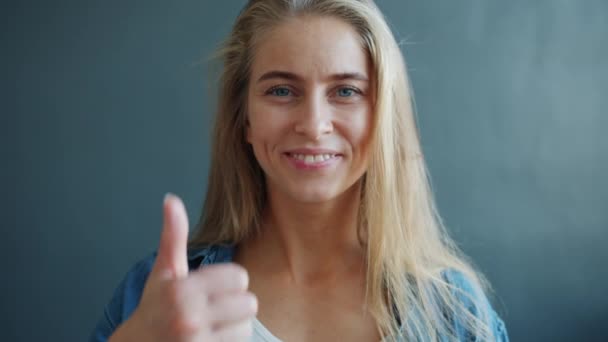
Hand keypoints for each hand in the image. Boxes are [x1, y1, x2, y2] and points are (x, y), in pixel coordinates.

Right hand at [110, 194, 256, 341]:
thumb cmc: (155, 308)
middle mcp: (189, 318)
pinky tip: (212, 339)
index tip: (212, 288)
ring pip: (247, 327)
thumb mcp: (163, 272)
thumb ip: (173, 236)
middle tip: (214, 308)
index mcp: (182, 291)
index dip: (229, 282)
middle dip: (235, 305)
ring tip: (212, 326)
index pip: (239, 277)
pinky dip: (230, 341)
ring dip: (234, 326)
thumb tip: (171, 199)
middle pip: (249, 303)